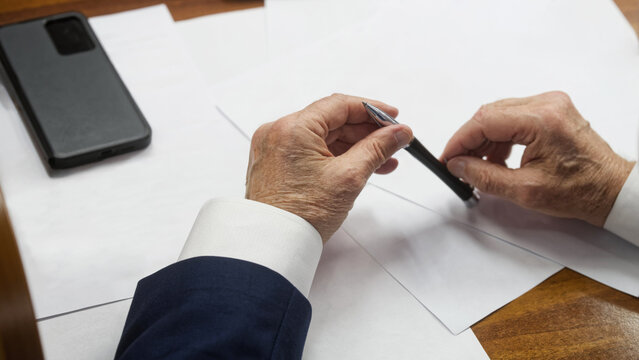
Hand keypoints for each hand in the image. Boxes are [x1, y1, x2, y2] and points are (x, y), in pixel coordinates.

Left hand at [246, 94, 412, 241]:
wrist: (274, 245)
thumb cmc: (300, 216)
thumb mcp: (349, 177)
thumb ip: (378, 148)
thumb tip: (398, 133)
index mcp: (292, 128)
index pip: (339, 105)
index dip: (371, 109)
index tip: (393, 117)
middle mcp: (278, 132)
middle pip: (331, 121)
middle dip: (365, 132)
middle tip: (393, 141)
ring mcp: (274, 149)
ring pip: (323, 138)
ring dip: (353, 147)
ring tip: (383, 161)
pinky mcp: (275, 164)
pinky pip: (311, 151)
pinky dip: (335, 157)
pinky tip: (358, 167)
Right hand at [441, 91, 633, 226]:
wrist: (609, 189)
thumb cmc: (580, 190)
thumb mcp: (524, 190)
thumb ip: (484, 176)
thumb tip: (458, 166)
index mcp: (542, 120)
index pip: (485, 121)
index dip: (460, 140)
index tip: (448, 157)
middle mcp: (547, 105)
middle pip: (490, 114)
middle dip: (470, 140)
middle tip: (459, 163)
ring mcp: (551, 104)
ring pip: (500, 114)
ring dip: (485, 139)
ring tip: (480, 165)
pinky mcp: (552, 110)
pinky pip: (513, 117)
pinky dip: (500, 136)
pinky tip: (498, 157)